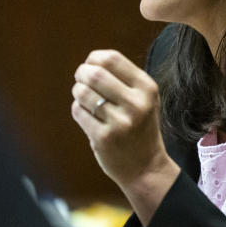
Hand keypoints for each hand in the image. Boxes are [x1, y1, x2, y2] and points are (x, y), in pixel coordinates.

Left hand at [71, 49, 179, 224]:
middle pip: (95, 74)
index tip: (90, 65)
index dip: (94, 58)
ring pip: (83, 93)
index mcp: (147, 88)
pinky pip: (78, 112)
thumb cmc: (141, 128)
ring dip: (78, 92)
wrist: (146, 167)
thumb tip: (91, 61)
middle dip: (81, 73)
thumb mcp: (145, 99)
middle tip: (80, 79)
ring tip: (84, 99)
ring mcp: (120, 122)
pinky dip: (78, 110)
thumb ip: (124, 79)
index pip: (112, 59)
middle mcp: (136, 104)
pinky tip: (87, 116)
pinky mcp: (104, 138)